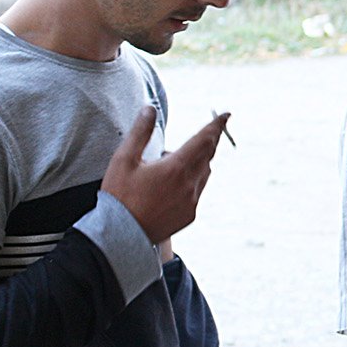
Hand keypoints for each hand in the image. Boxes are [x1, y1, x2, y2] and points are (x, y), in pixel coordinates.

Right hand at [101, 107, 231, 243]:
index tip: (227, 115)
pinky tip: (170, 184)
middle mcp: (190, 185)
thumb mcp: (123, 160)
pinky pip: (197, 191)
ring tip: (170, 164)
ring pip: (204, 173)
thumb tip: (150, 109)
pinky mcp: (189, 215)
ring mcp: (192, 201)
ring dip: (196, 162)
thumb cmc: (119, 197)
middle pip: (207, 155)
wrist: (120, 236)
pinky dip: (191, 181)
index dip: (216, 126)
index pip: (204, 140)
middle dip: (207, 141)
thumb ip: (140, 132)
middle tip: (202, 133)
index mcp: (176, 168)